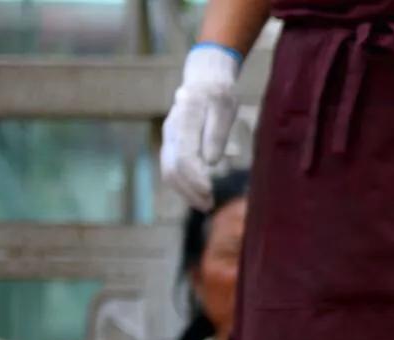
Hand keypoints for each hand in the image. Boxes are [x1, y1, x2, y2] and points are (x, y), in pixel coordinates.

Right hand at [159, 44, 240, 209]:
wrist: (204, 81)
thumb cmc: (219, 96)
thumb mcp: (224, 109)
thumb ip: (216, 134)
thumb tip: (210, 162)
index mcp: (184, 120)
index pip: (183, 156)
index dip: (194, 177)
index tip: (209, 192)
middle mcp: (171, 130)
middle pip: (172, 167)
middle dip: (189, 190)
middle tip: (209, 205)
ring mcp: (168, 137)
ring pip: (168, 170)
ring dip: (185, 191)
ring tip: (205, 205)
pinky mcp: (171, 144)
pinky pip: (171, 168)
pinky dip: (182, 185)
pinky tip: (198, 195)